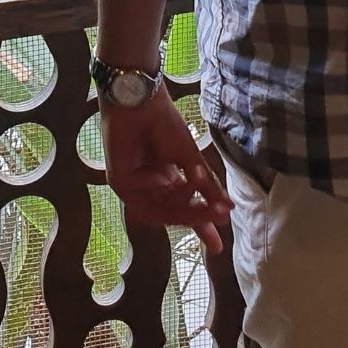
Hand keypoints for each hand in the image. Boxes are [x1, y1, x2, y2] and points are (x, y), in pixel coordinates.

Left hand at [101, 85, 229, 250]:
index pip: (184, 210)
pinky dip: (159, 188)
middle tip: (219, 215)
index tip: (218, 247)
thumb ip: (206, 185)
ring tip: (200, 193)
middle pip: (173, 214)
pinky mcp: (119, 182)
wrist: (140, 99)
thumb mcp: (191, 157)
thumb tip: (228, 207)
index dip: (201, 227)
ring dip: (182, 205)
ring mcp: (133, 187)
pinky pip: (143, 197)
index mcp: (166, 181)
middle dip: (197, 216)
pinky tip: (165, 174)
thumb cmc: (163, 122)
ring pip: (160, 212)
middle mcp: (149, 188)